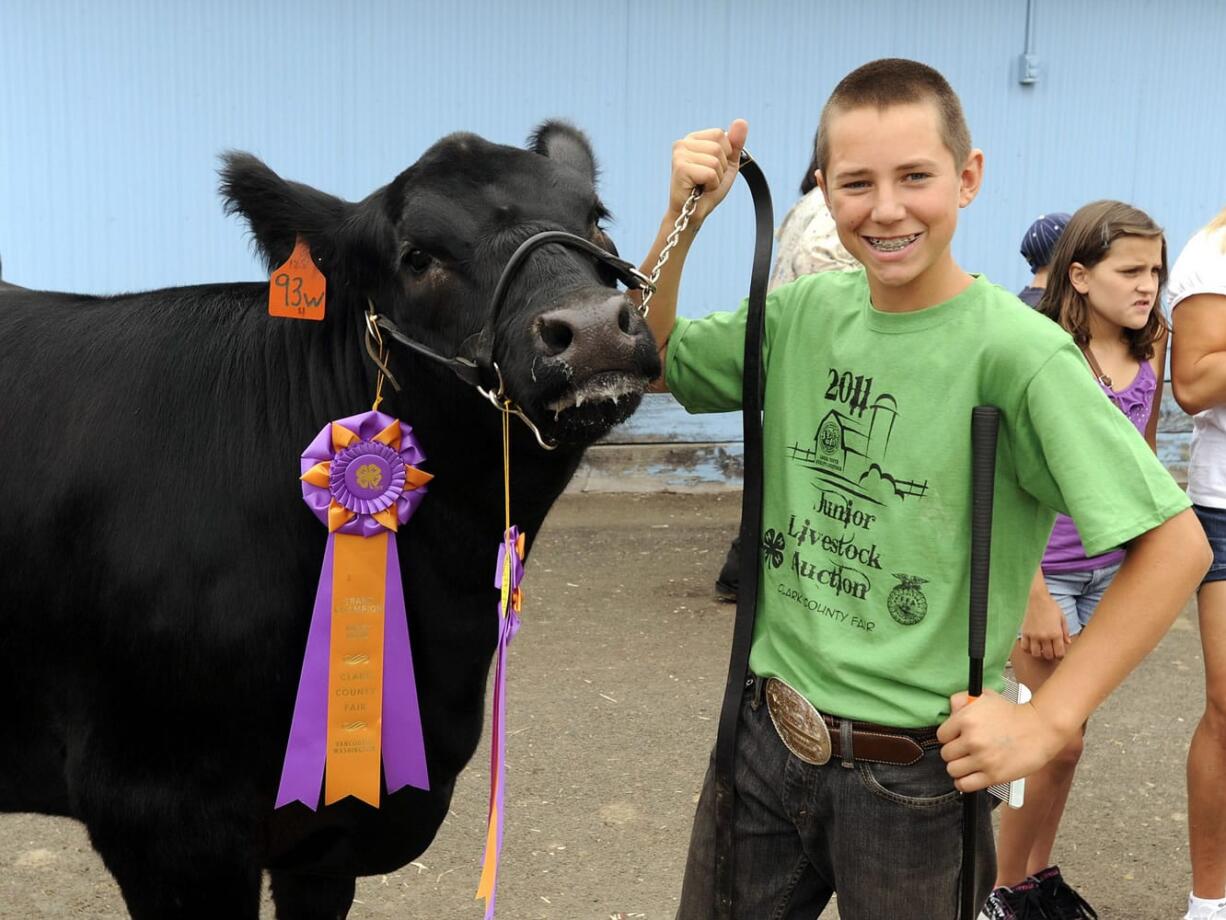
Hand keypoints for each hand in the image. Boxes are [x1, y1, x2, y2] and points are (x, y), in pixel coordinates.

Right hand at [668, 120, 748, 224]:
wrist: (693, 214)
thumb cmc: (707, 190)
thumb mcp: (727, 164)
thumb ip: (735, 143)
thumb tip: (742, 121)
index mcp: (693, 139)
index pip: (721, 134)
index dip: (725, 155)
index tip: (711, 169)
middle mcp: (683, 143)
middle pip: (719, 146)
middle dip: (721, 167)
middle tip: (707, 180)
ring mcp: (680, 155)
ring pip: (716, 160)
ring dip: (716, 178)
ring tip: (702, 185)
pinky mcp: (681, 168)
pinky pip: (711, 172)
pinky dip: (711, 185)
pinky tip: (699, 189)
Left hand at [937, 690, 1067, 791]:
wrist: (1039, 728)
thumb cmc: (1011, 712)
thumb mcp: (984, 697)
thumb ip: (962, 700)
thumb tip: (950, 711)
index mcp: (966, 719)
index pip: (941, 736)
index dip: (950, 738)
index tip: (958, 739)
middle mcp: (972, 739)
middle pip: (946, 754)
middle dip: (955, 753)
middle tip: (966, 751)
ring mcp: (982, 759)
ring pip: (953, 770)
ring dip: (959, 768)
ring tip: (969, 764)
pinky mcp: (993, 775)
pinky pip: (965, 785)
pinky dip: (964, 783)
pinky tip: (970, 776)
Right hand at [1018, 585, 1070, 659]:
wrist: (1035, 598)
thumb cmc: (1050, 606)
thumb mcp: (1062, 618)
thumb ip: (1065, 631)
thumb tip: (1068, 642)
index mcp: (1056, 633)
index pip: (1059, 653)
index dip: (1061, 655)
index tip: (1060, 652)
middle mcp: (1044, 636)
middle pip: (1048, 655)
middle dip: (1051, 655)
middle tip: (1051, 651)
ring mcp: (1033, 635)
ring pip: (1036, 654)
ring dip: (1040, 654)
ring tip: (1041, 649)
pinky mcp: (1025, 633)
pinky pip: (1025, 647)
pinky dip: (1028, 649)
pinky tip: (1031, 646)